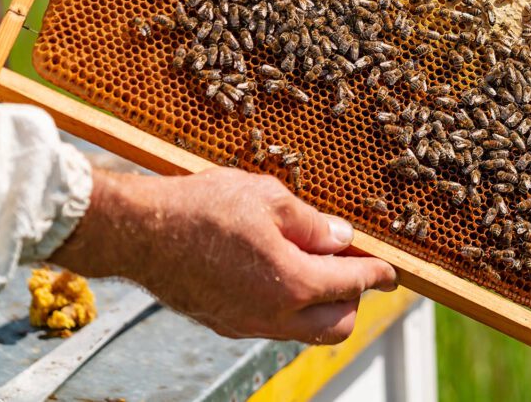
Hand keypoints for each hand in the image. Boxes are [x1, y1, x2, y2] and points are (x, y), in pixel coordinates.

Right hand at [50, 167, 396, 343]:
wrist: (139, 232)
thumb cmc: (202, 207)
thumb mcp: (268, 199)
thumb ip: (312, 224)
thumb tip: (341, 239)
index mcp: (293, 283)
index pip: (353, 285)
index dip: (378, 275)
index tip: (391, 272)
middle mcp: (274, 315)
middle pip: (338, 325)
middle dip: (353, 299)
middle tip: (349, 264)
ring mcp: (247, 324)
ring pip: (304, 331)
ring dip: (320, 306)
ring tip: (312, 263)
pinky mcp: (225, 324)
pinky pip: (274, 325)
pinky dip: (289, 306)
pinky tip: (278, 271)